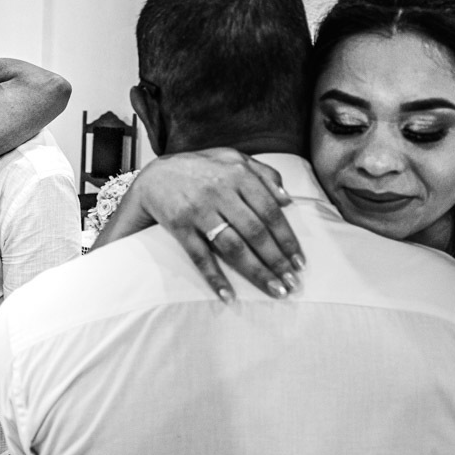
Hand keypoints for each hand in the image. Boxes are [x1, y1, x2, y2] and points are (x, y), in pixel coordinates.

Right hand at [112, 148, 304, 300]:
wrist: (154, 175)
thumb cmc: (200, 168)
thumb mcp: (232, 159)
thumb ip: (262, 173)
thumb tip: (288, 199)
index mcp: (237, 175)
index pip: (270, 211)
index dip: (287, 239)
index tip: (300, 262)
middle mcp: (220, 192)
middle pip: (256, 232)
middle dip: (277, 261)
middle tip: (292, 283)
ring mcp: (199, 210)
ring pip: (233, 246)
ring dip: (256, 272)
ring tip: (274, 290)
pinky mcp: (179, 226)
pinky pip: (200, 256)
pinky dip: (214, 277)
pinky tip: (228, 296)